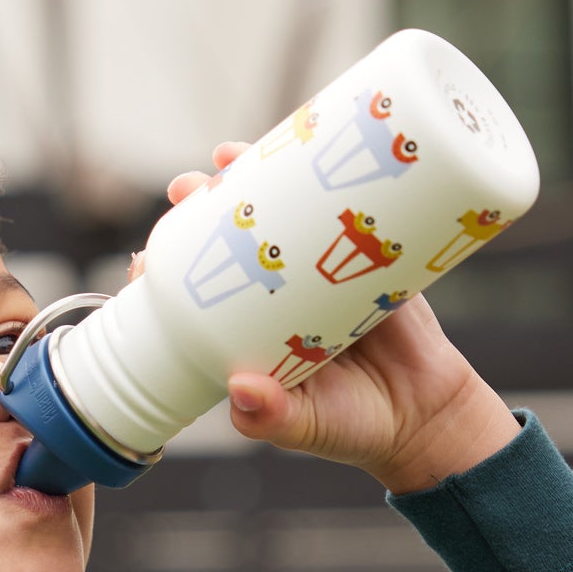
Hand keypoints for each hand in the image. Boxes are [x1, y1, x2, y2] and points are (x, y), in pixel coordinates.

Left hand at [130, 143, 520, 492]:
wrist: (428, 416)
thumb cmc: (355, 428)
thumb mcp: (308, 426)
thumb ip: (272, 419)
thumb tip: (241, 392)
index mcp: (249, 337)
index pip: (198, 298)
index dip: (169, 273)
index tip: (144, 258)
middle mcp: (279, 299)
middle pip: (233, 242)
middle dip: (203, 210)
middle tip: (186, 187)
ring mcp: (320, 273)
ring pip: (279, 216)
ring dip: (250, 179)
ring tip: (226, 155)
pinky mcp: (367, 257)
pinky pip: (339, 209)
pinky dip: (316, 177)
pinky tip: (298, 143)